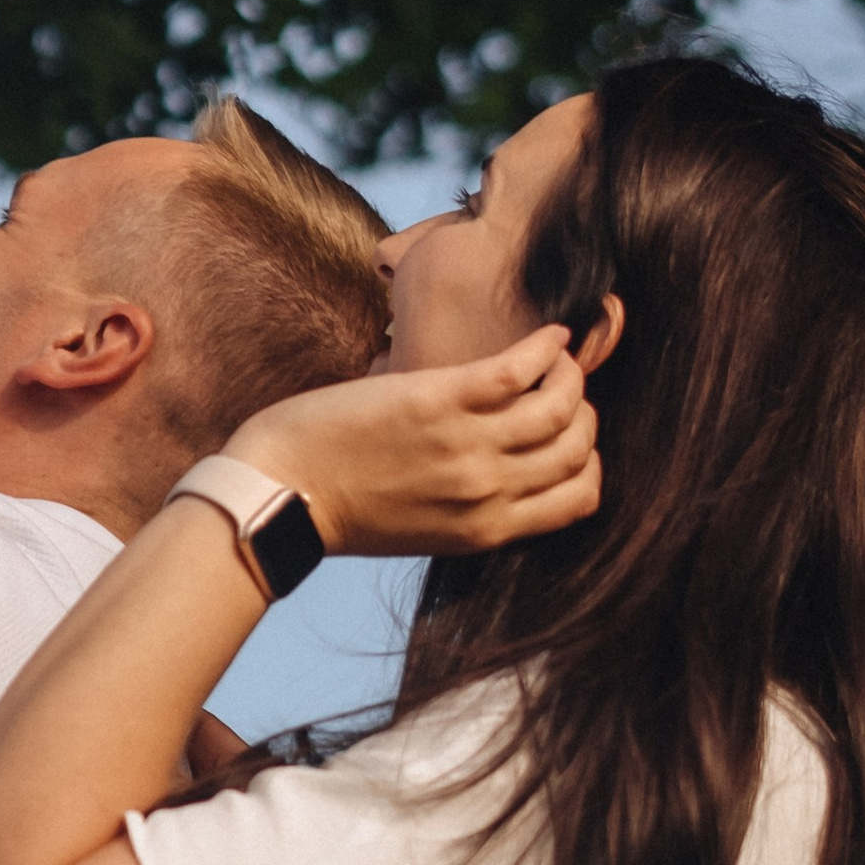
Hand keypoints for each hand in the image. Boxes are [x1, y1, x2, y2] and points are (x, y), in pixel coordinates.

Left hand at [229, 324, 599, 561]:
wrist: (278, 493)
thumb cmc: (341, 506)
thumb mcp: (425, 527)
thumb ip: (471, 506)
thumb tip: (503, 475)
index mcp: (488, 530)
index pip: (581, 498)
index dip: (587, 461)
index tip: (569, 436)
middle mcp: (487, 491)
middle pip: (577, 448)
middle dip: (582, 414)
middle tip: (562, 388)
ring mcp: (464, 445)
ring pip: (561, 406)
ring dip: (570, 375)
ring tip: (557, 358)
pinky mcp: (435, 400)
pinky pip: (517, 369)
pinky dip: (545, 347)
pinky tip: (548, 334)